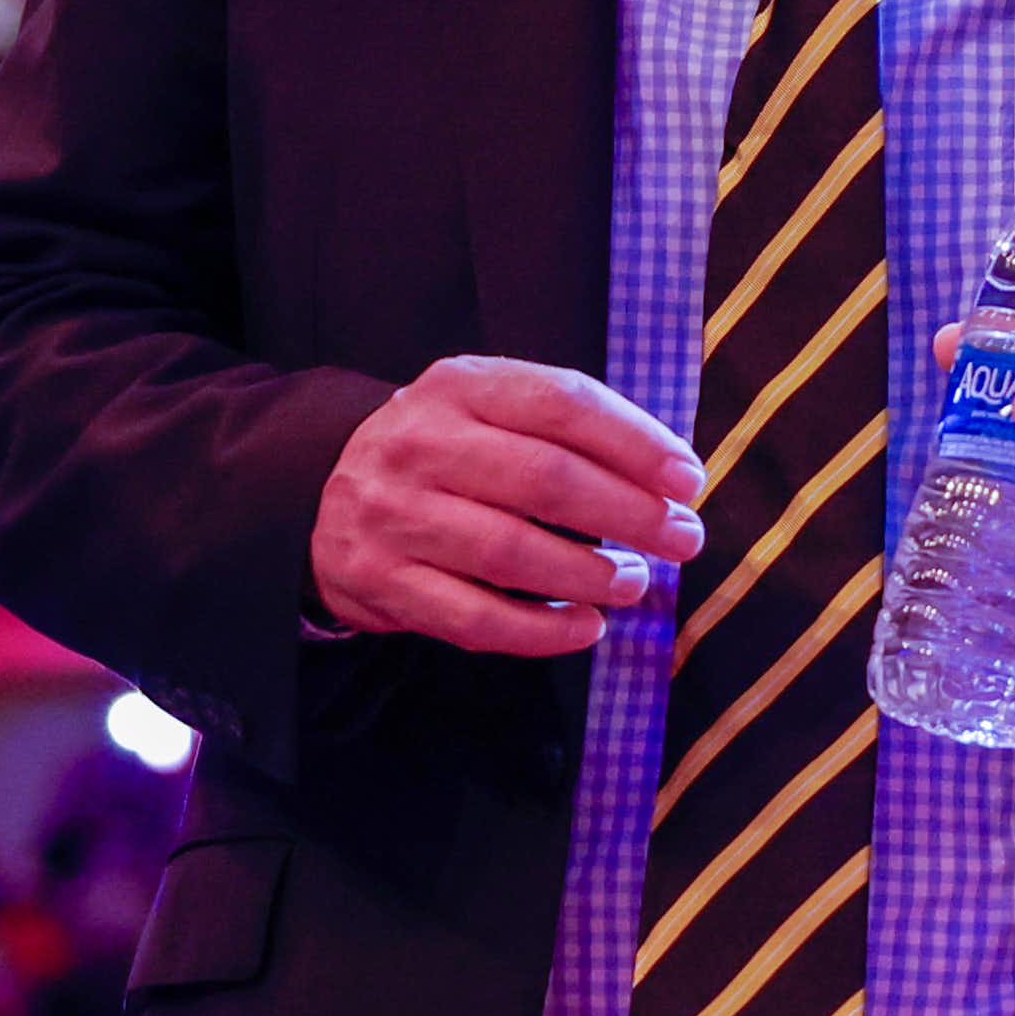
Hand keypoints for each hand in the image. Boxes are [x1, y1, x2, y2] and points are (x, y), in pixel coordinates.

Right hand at [309, 355, 706, 652]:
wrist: (326, 492)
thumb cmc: (444, 453)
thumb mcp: (487, 410)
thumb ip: (564, 428)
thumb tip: (669, 476)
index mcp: (457, 385)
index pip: (560, 402)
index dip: (635, 442)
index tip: (689, 480)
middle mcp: (418, 442)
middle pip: (543, 478)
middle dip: (629, 513)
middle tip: (683, 539)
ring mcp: (392, 513)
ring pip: (510, 551)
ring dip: (589, 573)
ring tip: (634, 583)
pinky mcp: (379, 579)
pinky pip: (474, 618)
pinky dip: (541, 630)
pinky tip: (585, 627)